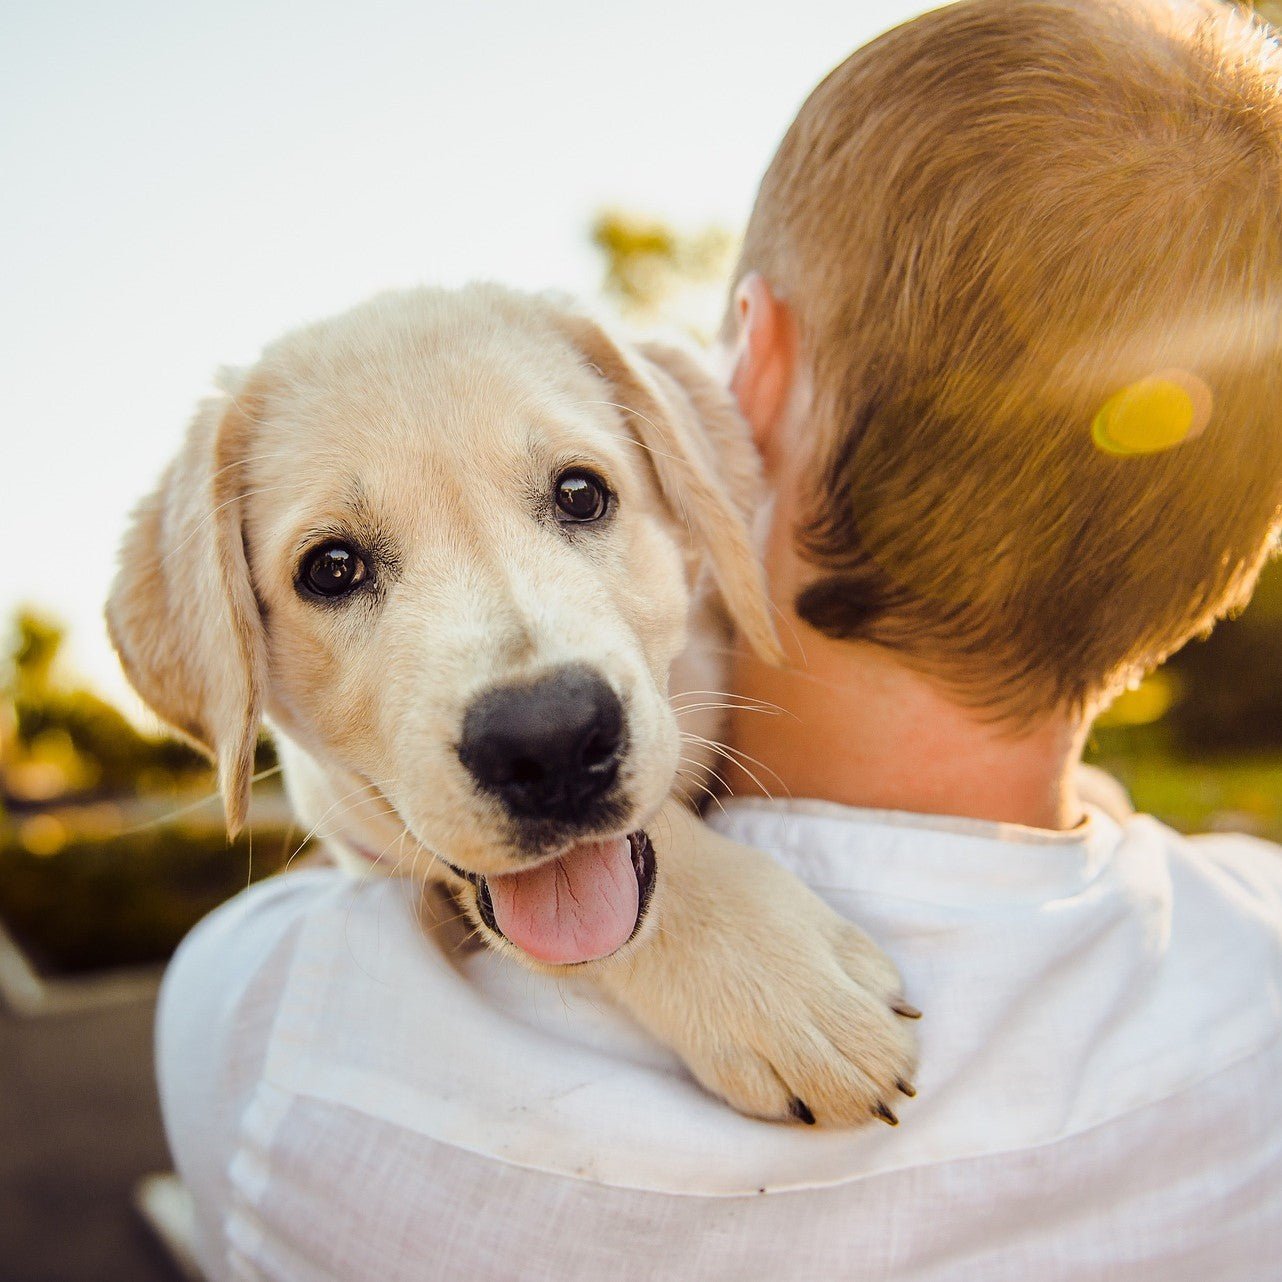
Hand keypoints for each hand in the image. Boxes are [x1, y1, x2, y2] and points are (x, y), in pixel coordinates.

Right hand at [589, 800, 918, 1127]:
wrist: (641, 887)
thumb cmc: (727, 886)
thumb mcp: (806, 905)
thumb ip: (852, 954)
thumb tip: (897, 1007)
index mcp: (823, 957)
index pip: (887, 1028)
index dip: (900, 1048)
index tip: (893, 1046)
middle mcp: (794, 1002)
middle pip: (867, 1071)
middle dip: (881, 1084)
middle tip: (878, 1083)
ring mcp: (750, 1033)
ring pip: (824, 1098)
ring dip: (843, 1105)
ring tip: (840, 1098)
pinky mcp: (708, 1054)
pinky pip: (763, 1103)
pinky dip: (786, 1106)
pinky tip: (790, 1096)